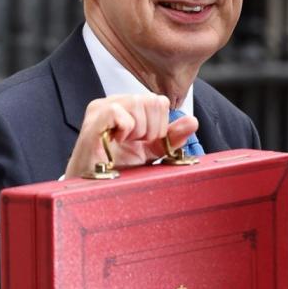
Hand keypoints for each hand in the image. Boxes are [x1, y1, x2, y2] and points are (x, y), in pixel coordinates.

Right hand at [64, 94, 198, 178]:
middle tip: (135, 144)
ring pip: (138, 102)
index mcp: (127, 106)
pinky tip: (114, 141)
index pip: (159, 101)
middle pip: (152, 100)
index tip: (144, 142)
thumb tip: (193, 122)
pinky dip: (125, 130)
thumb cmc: (117, 169)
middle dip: (151, 129)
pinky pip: (118, 111)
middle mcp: (114, 102)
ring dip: (138, 130)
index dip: (160, 125)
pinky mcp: (93, 118)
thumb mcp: (150, 152)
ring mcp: (101, 107)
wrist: (94, 188)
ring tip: (124, 143)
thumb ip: (171, 138)